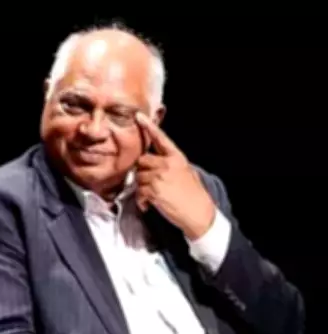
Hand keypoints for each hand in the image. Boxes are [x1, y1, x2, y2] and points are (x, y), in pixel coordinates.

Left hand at [134, 112, 215, 240]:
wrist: (199, 214)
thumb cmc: (193, 195)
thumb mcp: (187, 172)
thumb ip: (171, 164)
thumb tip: (155, 163)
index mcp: (177, 157)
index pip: (161, 139)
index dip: (149, 127)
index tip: (139, 116)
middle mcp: (168, 164)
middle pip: (142, 161)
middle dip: (143, 171)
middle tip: (151, 183)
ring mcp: (160, 176)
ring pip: (138, 177)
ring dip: (142, 187)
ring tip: (154, 196)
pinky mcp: (153, 190)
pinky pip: (138, 192)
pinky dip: (141, 200)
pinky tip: (150, 204)